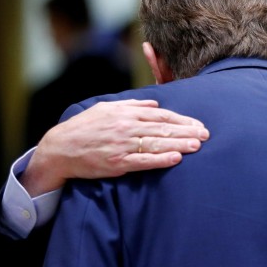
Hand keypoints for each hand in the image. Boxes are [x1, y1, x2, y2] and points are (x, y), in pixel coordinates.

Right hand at [20, 99, 209, 196]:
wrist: (60, 148)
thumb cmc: (84, 127)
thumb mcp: (106, 108)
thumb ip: (132, 104)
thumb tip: (154, 104)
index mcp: (126, 113)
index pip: (161, 116)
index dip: (181, 120)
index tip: (197, 124)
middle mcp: (127, 127)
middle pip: (163, 128)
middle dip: (187, 131)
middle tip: (205, 135)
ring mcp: (122, 145)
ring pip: (156, 143)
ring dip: (179, 144)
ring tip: (197, 145)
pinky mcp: (117, 163)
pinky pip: (143, 161)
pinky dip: (160, 159)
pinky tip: (175, 159)